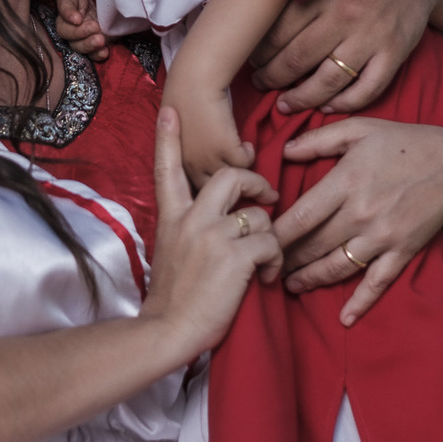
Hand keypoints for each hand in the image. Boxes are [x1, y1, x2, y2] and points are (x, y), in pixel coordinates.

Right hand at [55, 0, 108, 60]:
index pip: (63, 5)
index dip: (68, 13)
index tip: (78, 18)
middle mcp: (72, 18)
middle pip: (65, 30)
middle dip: (78, 32)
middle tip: (95, 27)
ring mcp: (83, 33)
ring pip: (76, 45)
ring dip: (87, 45)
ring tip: (101, 40)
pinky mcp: (95, 42)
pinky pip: (91, 54)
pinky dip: (97, 55)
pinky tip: (105, 52)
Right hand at [141, 108, 279, 361]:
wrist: (167, 330)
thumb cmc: (172, 300)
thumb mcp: (169, 253)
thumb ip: (188, 230)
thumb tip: (215, 221)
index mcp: (172, 218)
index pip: (167, 169)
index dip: (169, 138)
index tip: (170, 111)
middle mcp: (191, 219)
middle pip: (230, 176)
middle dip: (256, 182)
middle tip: (267, 198)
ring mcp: (212, 235)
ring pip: (259, 215)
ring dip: (270, 237)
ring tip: (267, 261)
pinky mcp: (235, 256)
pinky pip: (271, 243)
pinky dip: (276, 261)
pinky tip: (267, 278)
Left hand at [162, 65, 254, 190]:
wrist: (194, 81)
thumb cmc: (184, 98)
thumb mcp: (177, 132)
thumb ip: (186, 150)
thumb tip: (202, 159)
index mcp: (174, 163)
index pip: (191, 188)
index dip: (205, 184)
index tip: (216, 179)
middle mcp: (190, 166)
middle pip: (212, 187)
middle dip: (224, 184)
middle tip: (238, 174)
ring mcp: (208, 159)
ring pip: (232, 177)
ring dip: (239, 168)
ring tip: (241, 154)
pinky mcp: (226, 150)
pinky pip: (245, 163)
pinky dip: (248, 153)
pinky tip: (245, 143)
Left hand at [250, 0, 441, 114]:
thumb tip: (258, 26)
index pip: (279, 34)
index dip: (260, 54)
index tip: (251, 61)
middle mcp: (345, 17)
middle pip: (297, 61)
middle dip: (272, 79)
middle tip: (260, 84)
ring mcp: (372, 38)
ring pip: (328, 81)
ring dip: (301, 99)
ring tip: (285, 104)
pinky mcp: (394, 54)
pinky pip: (366, 90)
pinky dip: (343, 104)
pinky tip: (326, 107)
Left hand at [273, 117, 442, 325]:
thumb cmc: (402, 142)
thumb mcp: (358, 129)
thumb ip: (318, 140)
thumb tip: (284, 150)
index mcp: (345, 182)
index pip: (300, 217)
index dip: (276, 234)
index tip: (258, 240)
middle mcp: (360, 213)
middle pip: (313, 245)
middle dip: (286, 259)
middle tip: (265, 266)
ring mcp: (382, 236)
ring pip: (338, 267)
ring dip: (311, 280)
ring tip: (291, 286)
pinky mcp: (402, 251)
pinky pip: (378, 282)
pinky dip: (361, 302)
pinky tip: (345, 318)